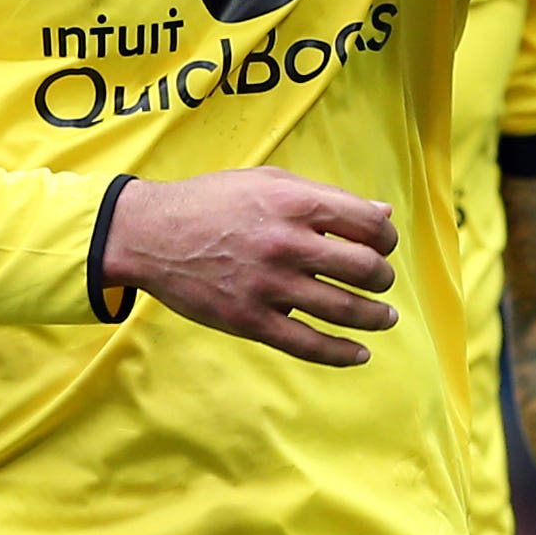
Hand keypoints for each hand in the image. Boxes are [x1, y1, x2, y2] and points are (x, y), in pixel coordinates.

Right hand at [101, 169, 398, 366]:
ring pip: (343, 309)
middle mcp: (286, 244)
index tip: (383, 246)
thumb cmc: (211, 202)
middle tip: (380, 281)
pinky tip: (360, 353)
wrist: (150, 234)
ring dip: (374, 316)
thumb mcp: (268, 181)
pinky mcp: (250, 320)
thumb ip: (325, 196)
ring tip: (385, 317)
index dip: (385, 238)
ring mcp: (268, 285)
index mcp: (294, 203)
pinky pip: (307, 344)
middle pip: (363, 268)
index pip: (367, 224)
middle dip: (382, 277)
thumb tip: (382, 212)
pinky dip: (341, 353)